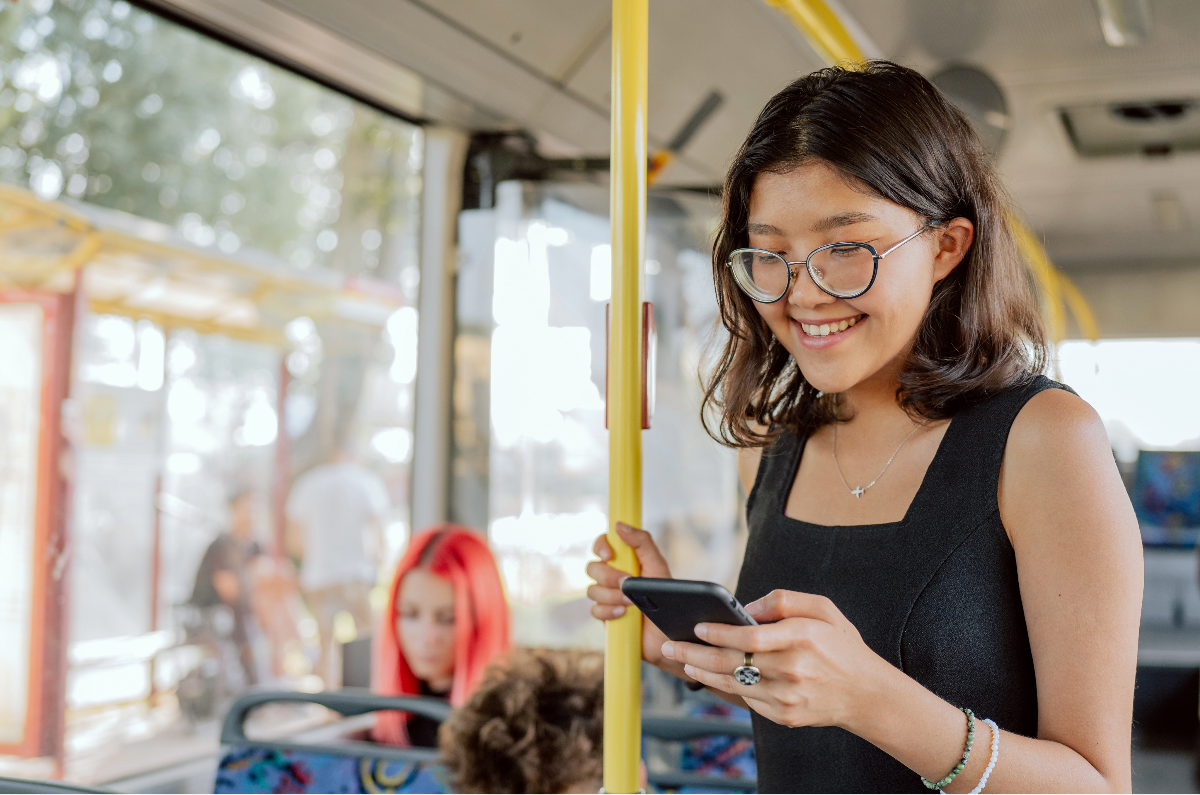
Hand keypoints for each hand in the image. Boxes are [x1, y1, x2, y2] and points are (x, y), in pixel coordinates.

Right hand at [586, 522, 672, 665]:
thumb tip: (619, 525)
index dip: (601, 546)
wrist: (669, 634)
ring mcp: (608, 597)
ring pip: (592, 590)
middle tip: (627, 584)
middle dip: (608, 577)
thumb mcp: (658, 567)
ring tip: (631, 604)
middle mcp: (613, 576)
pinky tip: (623, 615)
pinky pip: (595, 610)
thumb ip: (642, 542)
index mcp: (625, 561)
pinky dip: (608, 612)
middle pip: (593, 568)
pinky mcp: (606, 616)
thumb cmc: (668, 598)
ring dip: (611, 596)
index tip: (610, 555)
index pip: (603, 545)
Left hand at [660, 589, 889, 728]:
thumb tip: (745, 607)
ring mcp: (788, 698)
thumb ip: (783, 600)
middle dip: (695, 653)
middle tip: (670, 645)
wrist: (867, 694)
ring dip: (701, 672)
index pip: (750, 637)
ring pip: (733, 684)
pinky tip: (708, 675)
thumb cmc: (841, 645)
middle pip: (733, 663)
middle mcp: (793, 670)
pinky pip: (745, 699)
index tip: (697, 626)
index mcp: (803, 638)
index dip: (719, 632)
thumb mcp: (823, 609)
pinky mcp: (784, 716)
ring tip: (681, 658)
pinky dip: (724, 686)